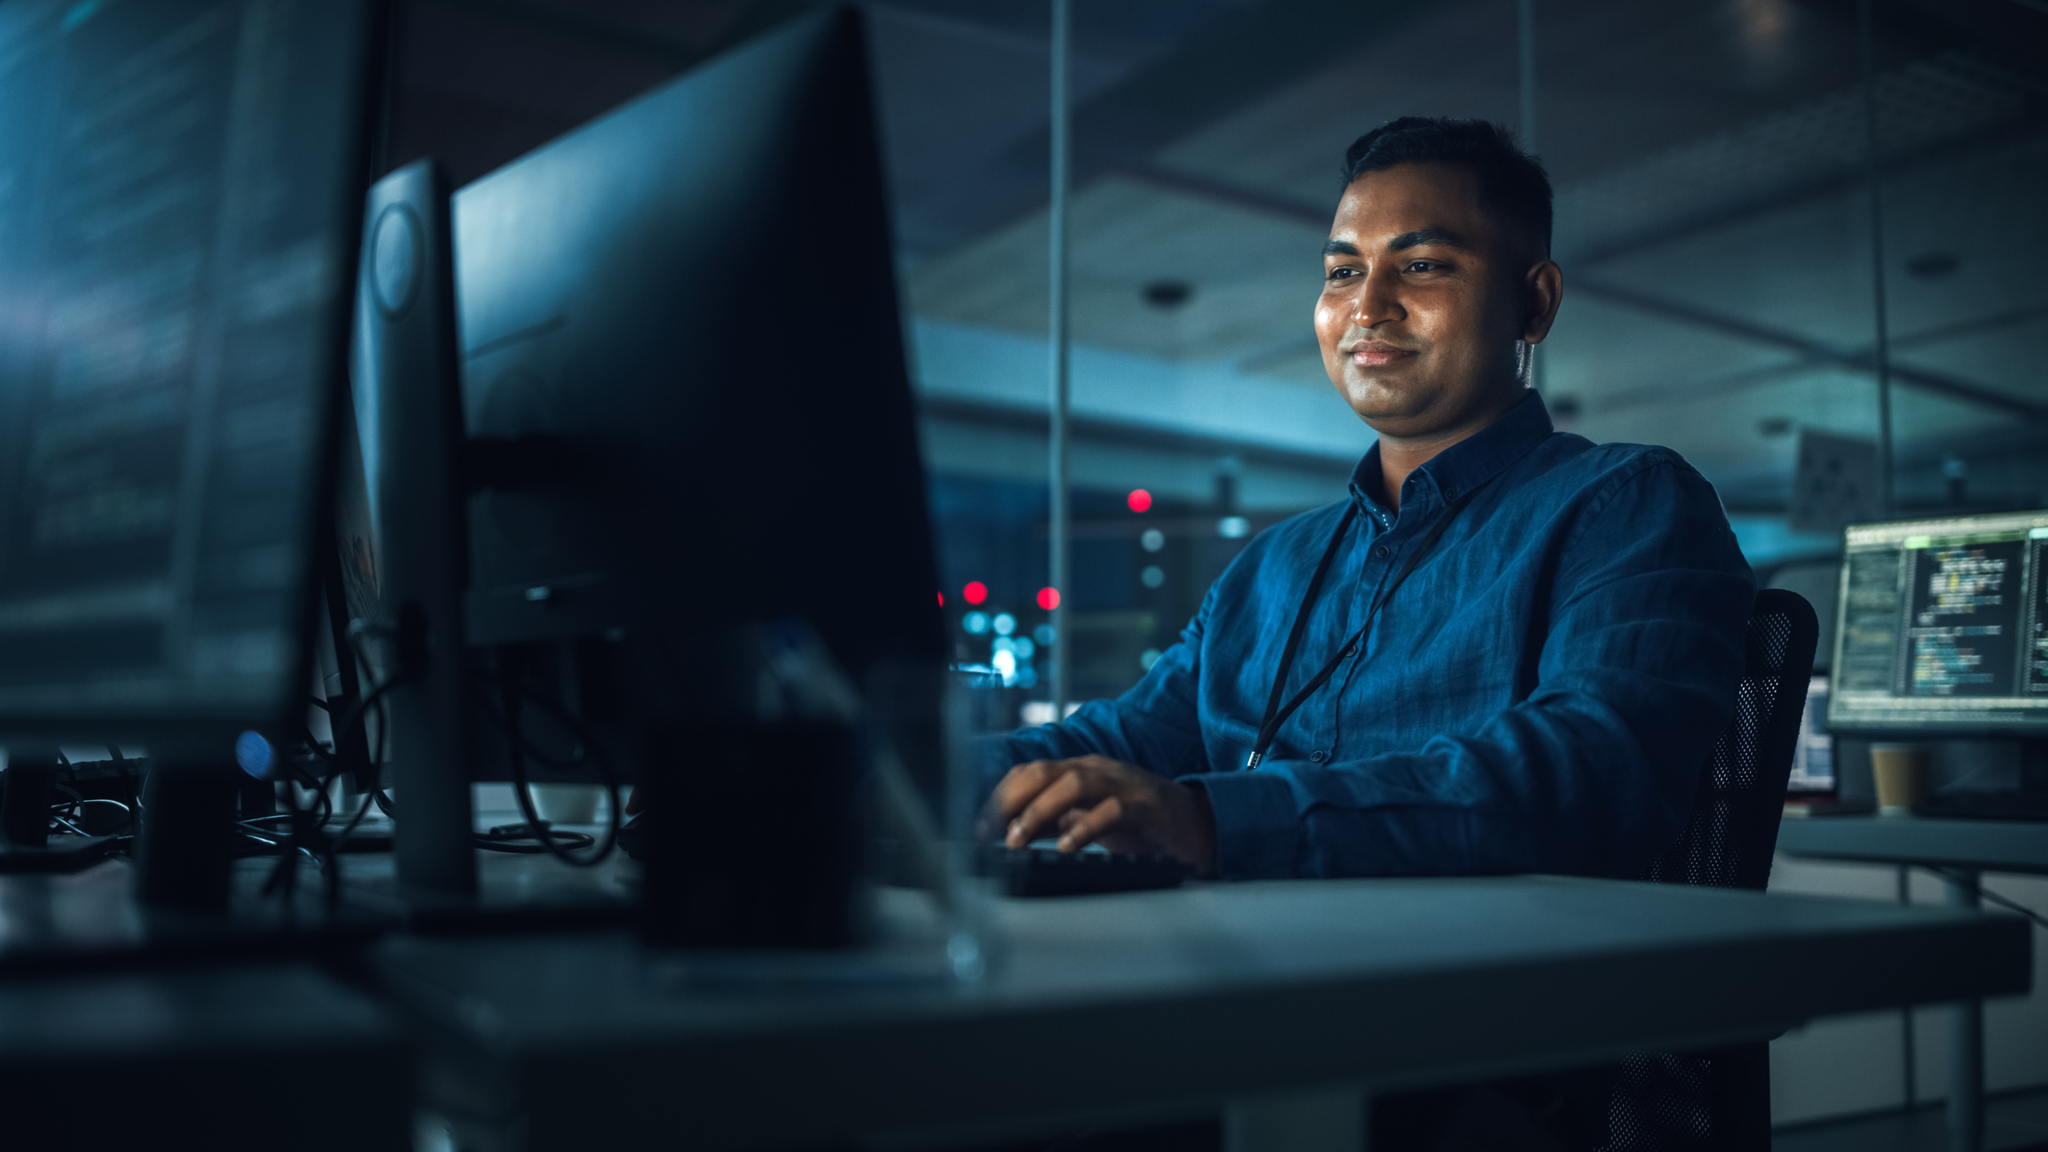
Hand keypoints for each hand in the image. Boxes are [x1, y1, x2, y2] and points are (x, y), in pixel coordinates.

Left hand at [985, 754, 1215, 874]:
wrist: (1197, 826)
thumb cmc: (1139, 823)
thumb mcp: (1089, 818)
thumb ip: (1055, 820)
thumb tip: (1013, 831)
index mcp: (1081, 770)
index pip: (1029, 772)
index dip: (1000, 796)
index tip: (978, 827)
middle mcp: (1097, 770)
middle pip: (1043, 772)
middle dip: (1011, 801)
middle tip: (991, 833)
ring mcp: (1121, 784)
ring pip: (1072, 784)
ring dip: (1038, 811)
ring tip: (1018, 839)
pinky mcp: (1144, 806)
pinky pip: (1110, 810)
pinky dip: (1083, 828)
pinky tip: (1065, 847)